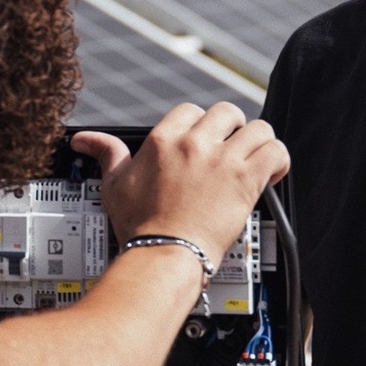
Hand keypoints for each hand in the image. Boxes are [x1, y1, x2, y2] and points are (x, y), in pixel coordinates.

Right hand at [72, 103, 290, 261]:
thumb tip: (86, 140)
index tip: (205, 141)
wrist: (165, 255)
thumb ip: (106, 154)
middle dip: (233, 128)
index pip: (190, 110)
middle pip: (227, 113)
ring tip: (257, 159)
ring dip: (260, 142)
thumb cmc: (141, 226)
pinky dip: (278, 160)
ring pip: (257, 128)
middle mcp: (195, 144)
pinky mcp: (246, 180)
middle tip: (233, 148)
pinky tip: (272, 173)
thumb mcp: (115, 185)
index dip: (201, 124)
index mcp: (164, 140)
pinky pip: (274, 152)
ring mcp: (222, 161)